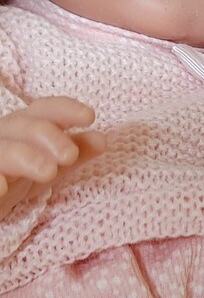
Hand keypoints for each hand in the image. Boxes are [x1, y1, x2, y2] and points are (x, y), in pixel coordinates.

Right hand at [0, 97, 104, 217]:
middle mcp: (4, 137)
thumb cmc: (20, 176)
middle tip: (70, 156)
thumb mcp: (51, 164)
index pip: (43, 110)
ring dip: (27, 157)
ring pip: (5, 151)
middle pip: (24, 126)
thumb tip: (101, 139)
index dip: (65, 109)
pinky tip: (2, 188)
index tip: (89, 117)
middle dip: (50, 137)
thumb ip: (75, 153)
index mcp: (23, 128)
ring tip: (48, 171)